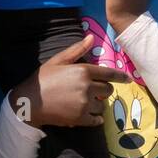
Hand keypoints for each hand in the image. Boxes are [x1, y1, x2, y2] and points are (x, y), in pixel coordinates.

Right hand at [10, 34, 129, 127]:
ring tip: (86, 103)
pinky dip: (95, 118)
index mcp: (83, 71)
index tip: (128, 79)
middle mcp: (87, 87)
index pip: (109, 74)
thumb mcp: (58, 60)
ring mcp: (85, 104)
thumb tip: (91, 37)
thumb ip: (77, 50)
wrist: (29, 102)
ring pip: (102, 105)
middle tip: (93, 90)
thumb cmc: (43, 79)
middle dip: (104, 89)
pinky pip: (97, 119)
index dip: (121, 77)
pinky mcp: (81, 118)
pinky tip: (89, 115)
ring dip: (98, 104)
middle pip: (107, 90)